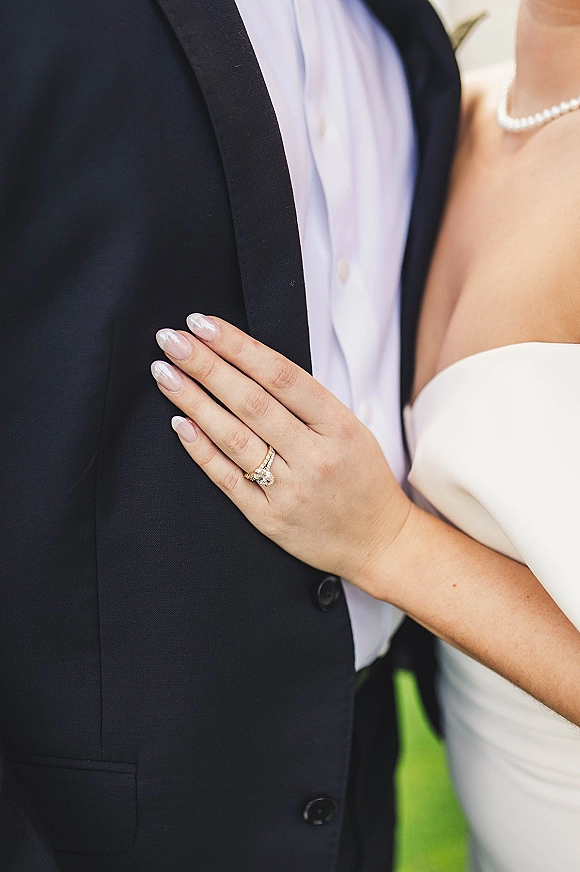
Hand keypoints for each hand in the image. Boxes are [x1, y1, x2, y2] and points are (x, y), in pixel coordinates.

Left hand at [151, 314, 411, 594]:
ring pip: (234, 438)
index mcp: (339, 427)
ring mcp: (290, 491)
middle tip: (172, 339)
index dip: (239, 347)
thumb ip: (308, 402)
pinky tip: (180, 423)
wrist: (379, 542)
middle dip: (206, 366)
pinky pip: (228, 480)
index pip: (281, 376)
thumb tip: (248, 361)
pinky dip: (201, 450)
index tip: (204, 324)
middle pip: (251, 402)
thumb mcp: (352, 430)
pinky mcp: (269, 519)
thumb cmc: (363, 479)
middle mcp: (314, 457)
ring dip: (194, 401)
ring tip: (165, 373)